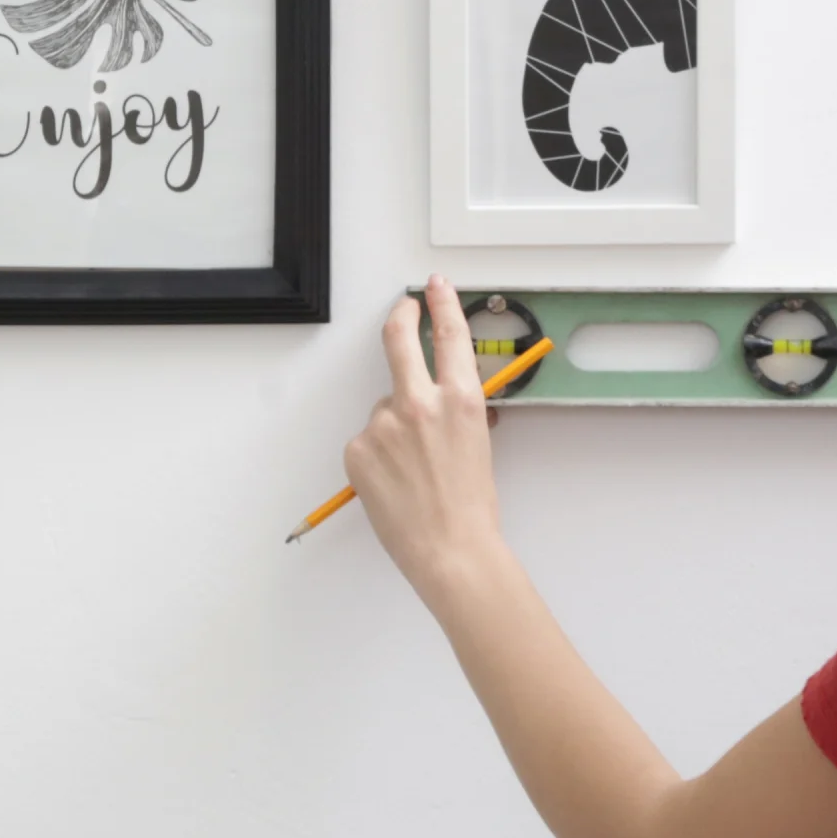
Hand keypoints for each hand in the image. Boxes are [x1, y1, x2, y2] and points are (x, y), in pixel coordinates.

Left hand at [341, 277, 509, 605]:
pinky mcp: (358, 448)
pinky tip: (395, 481)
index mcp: (459, 399)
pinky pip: (367, 439)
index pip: (449, 333)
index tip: (435, 287)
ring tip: (413, 469)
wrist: (450, 550)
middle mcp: (419, 402)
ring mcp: (383, 424)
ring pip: (384, 407)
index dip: (441, 303)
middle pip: (399, 338)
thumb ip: (459, 409)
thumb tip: (449, 396)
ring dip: (394, 424)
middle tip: (403, 310)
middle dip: (401, 316)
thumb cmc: (471, 505)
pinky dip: (377, 454)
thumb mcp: (478, 442)